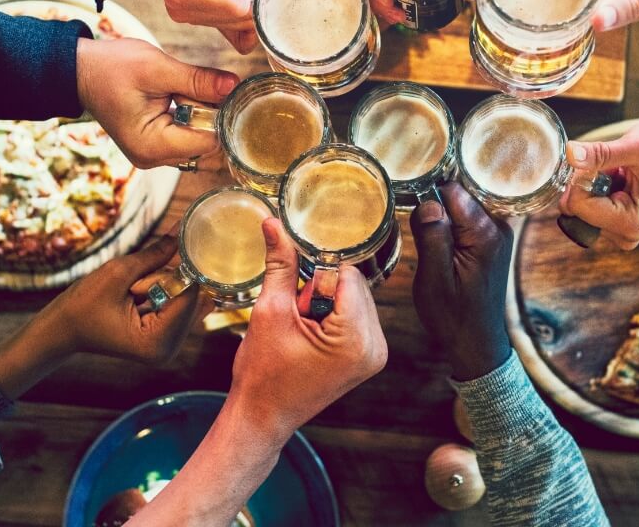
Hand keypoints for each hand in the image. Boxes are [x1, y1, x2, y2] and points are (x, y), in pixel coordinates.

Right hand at [0, 236, 209, 398]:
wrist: (63, 329)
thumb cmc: (82, 305)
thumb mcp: (118, 273)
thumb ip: (156, 253)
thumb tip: (182, 230)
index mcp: (156, 343)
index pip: (189, 296)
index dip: (174, 273)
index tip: (149, 269)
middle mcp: (169, 350)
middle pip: (192, 298)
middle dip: (167, 281)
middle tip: (133, 287)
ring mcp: (169, 344)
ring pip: (187, 298)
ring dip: (163, 285)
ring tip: (131, 293)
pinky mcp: (166, 336)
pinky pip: (179, 304)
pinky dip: (163, 291)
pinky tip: (138, 295)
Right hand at [75, 36, 238, 168]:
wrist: (82, 71)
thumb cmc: (111, 68)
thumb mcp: (157, 68)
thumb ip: (198, 80)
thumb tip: (233, 86)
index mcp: (153, 146)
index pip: (210, 142)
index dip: (218, 115)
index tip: (207, 90)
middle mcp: (153, 159)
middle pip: (208, 147)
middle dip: (210, 117)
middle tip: (190, 88)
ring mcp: (154, 156)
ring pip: (200, 144)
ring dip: (200, 118)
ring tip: (179, 93)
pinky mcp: (155, 146)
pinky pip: (187, 139)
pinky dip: (191, 120)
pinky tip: (177, 100)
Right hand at [229, 219, 387, 435]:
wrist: (262, 416)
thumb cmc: (262, 373)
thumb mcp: (270, 311)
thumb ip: (281, 264)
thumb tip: (274, 223)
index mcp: (356, 337)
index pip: (346, 273)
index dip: (316, 274)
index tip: (294, 290)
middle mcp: (376, 346)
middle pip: (354, 284)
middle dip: (322, 289)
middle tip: (296, 317)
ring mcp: (376, 354)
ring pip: (355, 297)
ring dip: (327, 302)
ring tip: (302, 330)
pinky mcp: (369, 357)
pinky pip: (356, 315)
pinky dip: (333, 315)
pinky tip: (312, 336)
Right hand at [410, 183, 512, 381]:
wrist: (476, 342)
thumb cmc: (453, 316)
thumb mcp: (434, 279)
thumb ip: (432, 236)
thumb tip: (428, 201)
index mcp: (485, 234)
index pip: (454, 191)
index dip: (429, 196)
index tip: (414, 212)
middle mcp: (497, 227)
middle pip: (459, 194)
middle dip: (436, 206)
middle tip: (419, 230)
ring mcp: (497, 233)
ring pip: (461, 206)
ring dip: (443, 219)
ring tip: (431, 244)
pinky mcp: (491, 240)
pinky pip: (467, 219)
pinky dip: (451, 227)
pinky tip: (441, 246)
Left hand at [558, 117, 638, 249]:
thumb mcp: (632, 146)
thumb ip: (600, 153)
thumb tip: (570, 154)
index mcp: (632, 222)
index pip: (579, 206)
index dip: (582, 178)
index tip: (603, 163)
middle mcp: (625, 234)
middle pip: (576, 209)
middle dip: (586, 183)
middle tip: (613, 168)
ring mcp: (617, 231)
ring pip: (577, 207)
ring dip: (590, 184)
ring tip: (618, 174)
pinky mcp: (611, 224)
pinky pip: (583, 206)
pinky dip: (593, 188)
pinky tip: (615, 180)